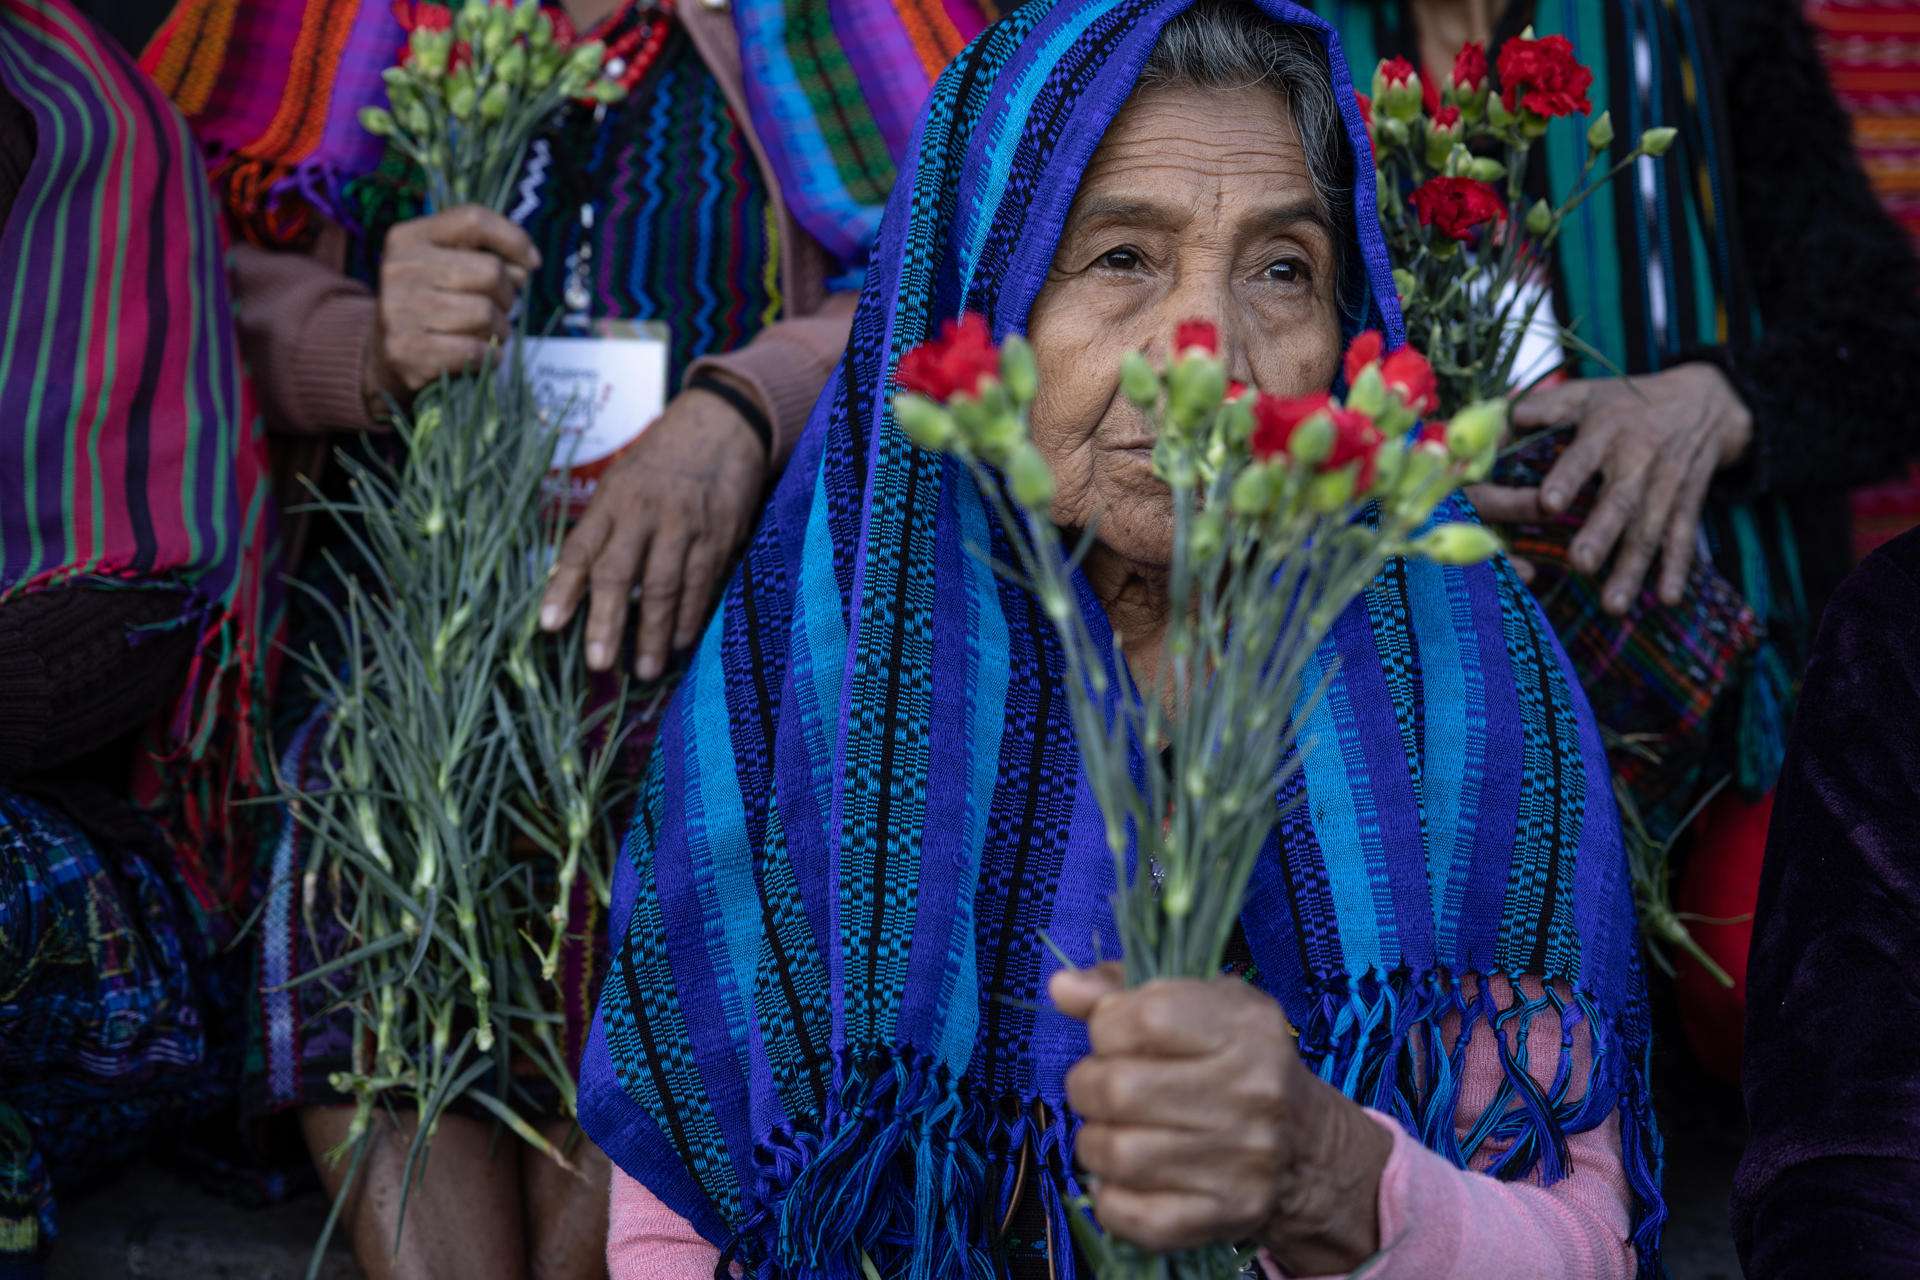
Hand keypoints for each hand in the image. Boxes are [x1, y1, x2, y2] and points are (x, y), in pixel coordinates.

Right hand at [364, 205, 540, 410]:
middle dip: (508, 296)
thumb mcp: (446, 264)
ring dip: (500, 330)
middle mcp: (400, 268)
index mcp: (409, 238)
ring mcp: (399, 310)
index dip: (514, 240)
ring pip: (486, 314)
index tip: (530, 263)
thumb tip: (529, 263)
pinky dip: (489, 356)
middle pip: (490, 272)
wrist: (384, 355)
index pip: (474, 220)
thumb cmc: (431, 304)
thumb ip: (485, 251)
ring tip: (485, 333)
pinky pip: (475, 350)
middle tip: (498, 309)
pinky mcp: (407, 351)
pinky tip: (479, 355)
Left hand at [538, 378, 769, 678]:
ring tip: (644, 670)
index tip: (548, 625)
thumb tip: (565, 580)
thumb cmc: (661, 462)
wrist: (722, 427)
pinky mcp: (719, 536)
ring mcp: (685, 526)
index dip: (563, 589)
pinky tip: (679, 642)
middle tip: (598, 664)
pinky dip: (690, 617)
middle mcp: (645, 514)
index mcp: (613, 501)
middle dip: (607, 623)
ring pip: (665, 588)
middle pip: (621, 575)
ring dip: (653, 634)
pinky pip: (702, 585)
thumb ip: (599, 530)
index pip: (581, 549)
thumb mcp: (620, 484)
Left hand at [1051, 965, 1389, 1273]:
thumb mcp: (1199, 1003)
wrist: (1306, 1147)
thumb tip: (1062, 988)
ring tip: (1112, 1132)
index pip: (1145, 1016)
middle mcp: (1250, 1093)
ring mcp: (1240, 1161)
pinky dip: (1110, 1198)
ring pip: (1116, 1154)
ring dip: (1094, 1143)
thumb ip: (1123, 988)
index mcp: (1245, 1028)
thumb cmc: (1237, 1062)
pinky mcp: (1223, 1215)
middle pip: (1118, 1088)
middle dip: (1088, 1086)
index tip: (1112, 1036)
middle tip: (1100, 1089)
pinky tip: (1123, 1179)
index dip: (1106, 1025)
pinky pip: (1132, 1216)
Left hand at [1467, 363, 1752, 614]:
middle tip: (1579, 563)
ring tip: (1612, 605)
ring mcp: (1666, 484)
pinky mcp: (1688, 503)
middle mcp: (1638, 459)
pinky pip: (1683, 538)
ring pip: (1650, 529)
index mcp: (1606, 431)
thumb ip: (1545, 408)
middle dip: (1601, 534)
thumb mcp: (1588, 393)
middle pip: (1619, 500)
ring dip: (1632, 568)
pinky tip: (1665, 599)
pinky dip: (1677, 570)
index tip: (1548, 504)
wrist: (1706, 400)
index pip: (1583, 456)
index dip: (1567, 478)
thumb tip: (1504, 418)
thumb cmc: (1626, 404)